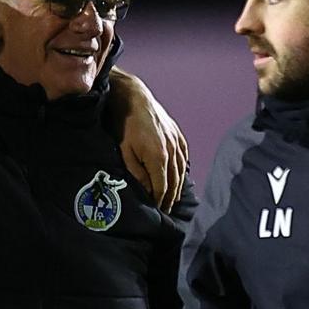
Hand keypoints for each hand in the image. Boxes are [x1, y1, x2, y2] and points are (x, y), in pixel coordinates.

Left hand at [107, 68, 188, 211]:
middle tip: (166, 210)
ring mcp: (176, 141)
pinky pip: (184, 156)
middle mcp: (172, 151)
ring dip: (178, 186)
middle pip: (174, 181)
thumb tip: (148, 190)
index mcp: (159, 157)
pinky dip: (183, 168)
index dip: (160, 201)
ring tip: (173, 198)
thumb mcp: (124, 152)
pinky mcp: (177, 134)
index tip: (157, 211)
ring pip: (182, 170)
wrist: (133, 97)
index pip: (162, 187)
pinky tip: (180, 175)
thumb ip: (137, 173)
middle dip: (170, 198)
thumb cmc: (124, 125)